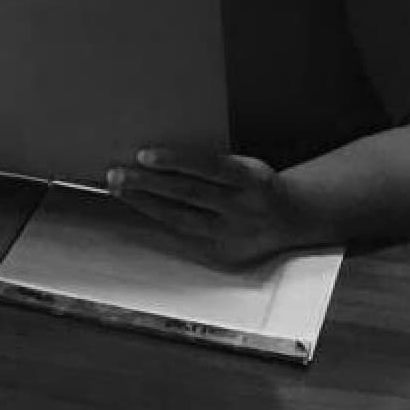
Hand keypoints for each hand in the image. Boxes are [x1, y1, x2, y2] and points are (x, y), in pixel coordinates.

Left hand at [109, 147, 323, 265]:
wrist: (294, 219)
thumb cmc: (254, 184)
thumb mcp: (244, 167)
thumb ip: (210, 164)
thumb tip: (154, 155)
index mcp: (252, 179)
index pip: (209, 166)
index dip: (176, 160)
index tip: (144, 155)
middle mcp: (244, 209)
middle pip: (189, 194)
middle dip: (148, 184)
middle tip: (115, 173)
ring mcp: (233, 235)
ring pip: (181, 218)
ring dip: (144, 202)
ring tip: (117, 187)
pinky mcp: (224, 254)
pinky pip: (183, 235)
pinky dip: (157, 220)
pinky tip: (137, 207)